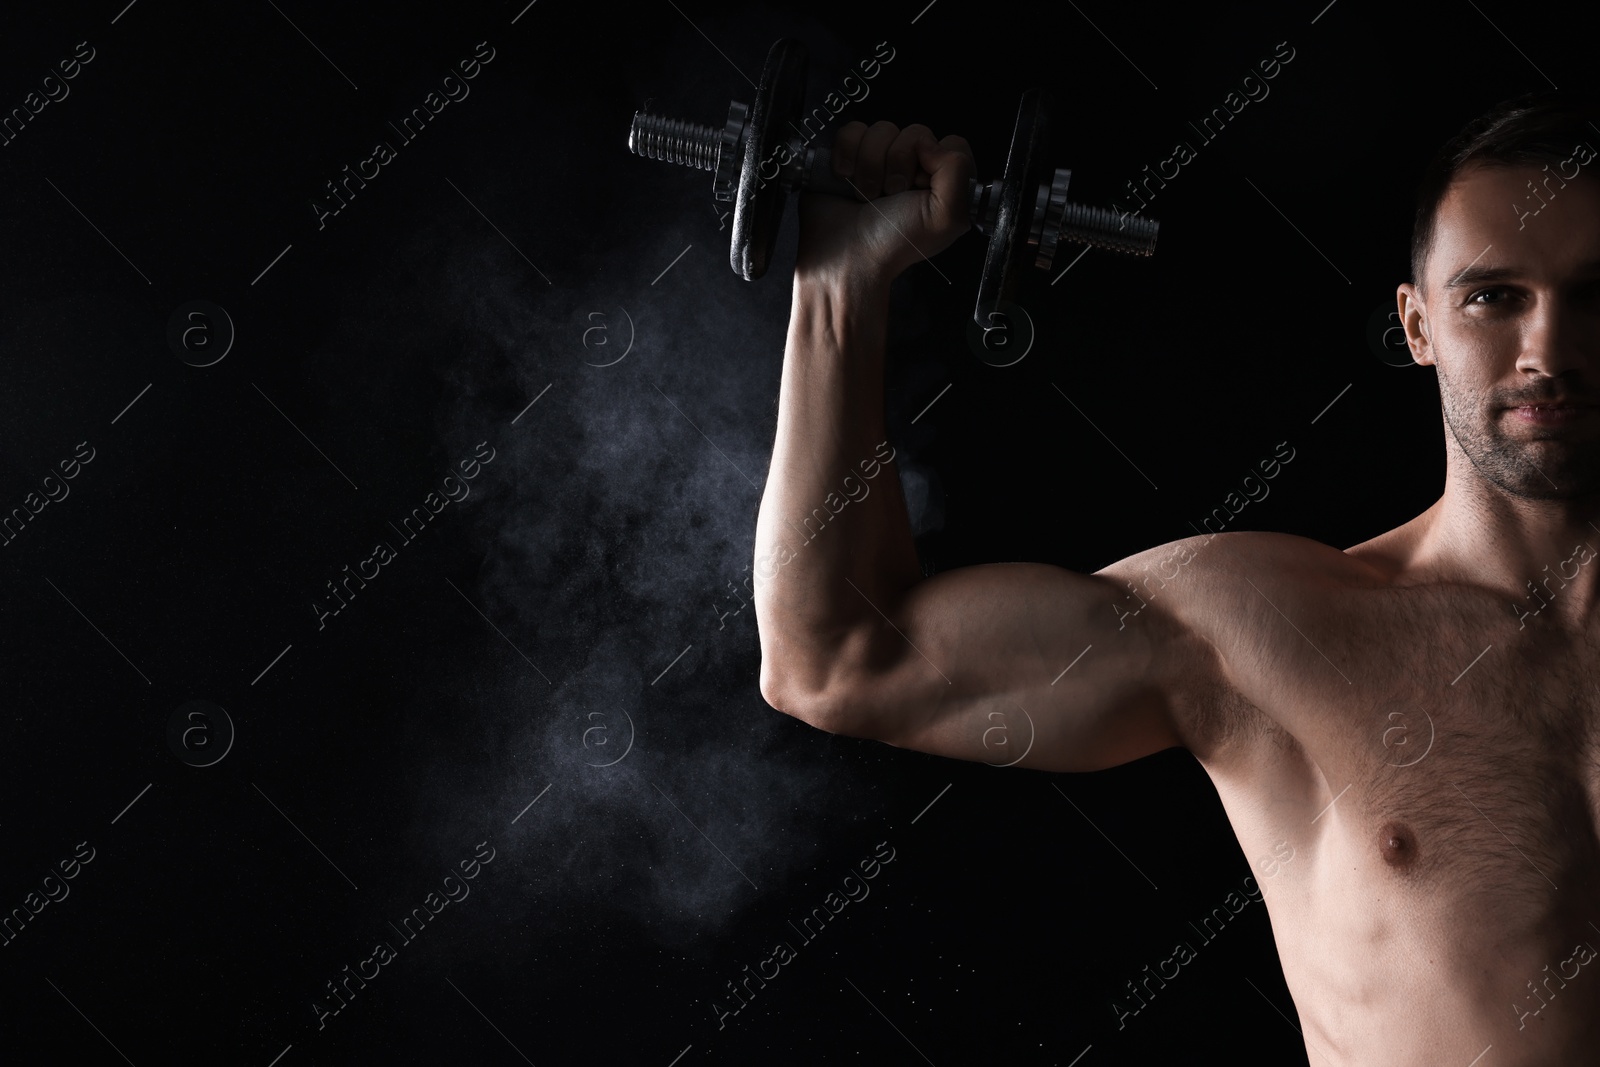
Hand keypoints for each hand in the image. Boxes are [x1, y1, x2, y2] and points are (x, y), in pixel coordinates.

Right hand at [794, 120, 974, 287]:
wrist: (845, 257)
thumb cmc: (894, 242)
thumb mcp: (945, 216)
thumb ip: (958, 171)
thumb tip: (929, 142)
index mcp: (943, 182)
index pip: (952, 142)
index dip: (935, 161)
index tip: (920, 188)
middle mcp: (915, 168)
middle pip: (916, 132)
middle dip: (899, 165)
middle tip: (890, 196)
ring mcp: (881, 159)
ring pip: (882, 129)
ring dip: (870, 165)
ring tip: (866, 195)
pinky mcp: (849, 154)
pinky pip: (852, 130)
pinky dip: (847, 155)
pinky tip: (845, 179)